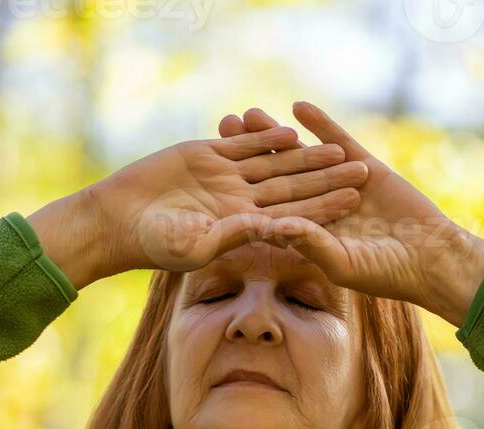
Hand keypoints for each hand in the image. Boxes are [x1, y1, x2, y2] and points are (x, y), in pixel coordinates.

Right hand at [28, 126, 368, 288]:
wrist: (120, 218)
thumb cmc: (156, 243)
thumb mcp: (198, 244)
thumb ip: (236, 235)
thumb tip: (273, 229)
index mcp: (245, 227)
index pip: (295, 215)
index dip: (326, 207)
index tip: (356, 200)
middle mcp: (241, 201)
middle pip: (294, 187)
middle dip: (327, 178)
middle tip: (364, 168)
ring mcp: (226, 177)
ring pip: (274, 164)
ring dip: (305, 155)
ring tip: (337, 146)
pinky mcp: (208, 154)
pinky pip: (243, 144)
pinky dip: (265, 137)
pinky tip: (290, 130)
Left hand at [218, 103, 483, 325]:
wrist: (432, 257)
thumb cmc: (385, 273)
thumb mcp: (343, 262)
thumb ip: (310, 242)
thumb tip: (273, 226)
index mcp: (304, 233)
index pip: (263, 204)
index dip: (238, 187)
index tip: (211, 169)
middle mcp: (316, 207)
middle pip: (274, 173)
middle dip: (249, 151)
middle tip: (222, 125)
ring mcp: (338, 185)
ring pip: (300, 154)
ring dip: (276, 134)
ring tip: (250, 112)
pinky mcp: (364, 168)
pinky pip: (336, 141)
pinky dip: (320, 125)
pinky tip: (298, 107)